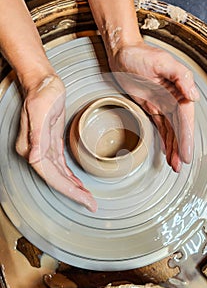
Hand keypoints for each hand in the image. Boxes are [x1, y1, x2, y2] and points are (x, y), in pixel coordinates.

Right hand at [16, 75, 96, 211]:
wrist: (43, 83)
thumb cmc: (41, 94)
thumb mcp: (39, 112)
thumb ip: (36, 137)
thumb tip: (33, 157)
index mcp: (32, 149)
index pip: (52, 177)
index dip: (69, 191)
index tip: (85, 201)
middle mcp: (36, 153)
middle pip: (57, 180)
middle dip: (75, 194)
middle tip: (92, 204)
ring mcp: (43, 149)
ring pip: (59, 175)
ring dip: (73, 188)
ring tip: (87, 198)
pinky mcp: (51, 144)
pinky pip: (60, 166)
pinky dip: (69, 176)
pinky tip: (77, 182)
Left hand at [109, 42, 198, 171]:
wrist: (122, 53)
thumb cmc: (140, 54)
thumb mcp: (161, 61)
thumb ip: (180, 76)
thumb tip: (193, 96)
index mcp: (179, 90)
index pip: (185, 119)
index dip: (186, 138)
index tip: (186, 154)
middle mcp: (173, 99)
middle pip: (179, 128)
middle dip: (180, 148)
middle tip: (179, 165)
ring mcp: (162, 105)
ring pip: (171, 131)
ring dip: (173, 148)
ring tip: (174, 165)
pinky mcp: (152, 107)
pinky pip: (161, 127)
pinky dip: (165, 140)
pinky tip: (167, 151)